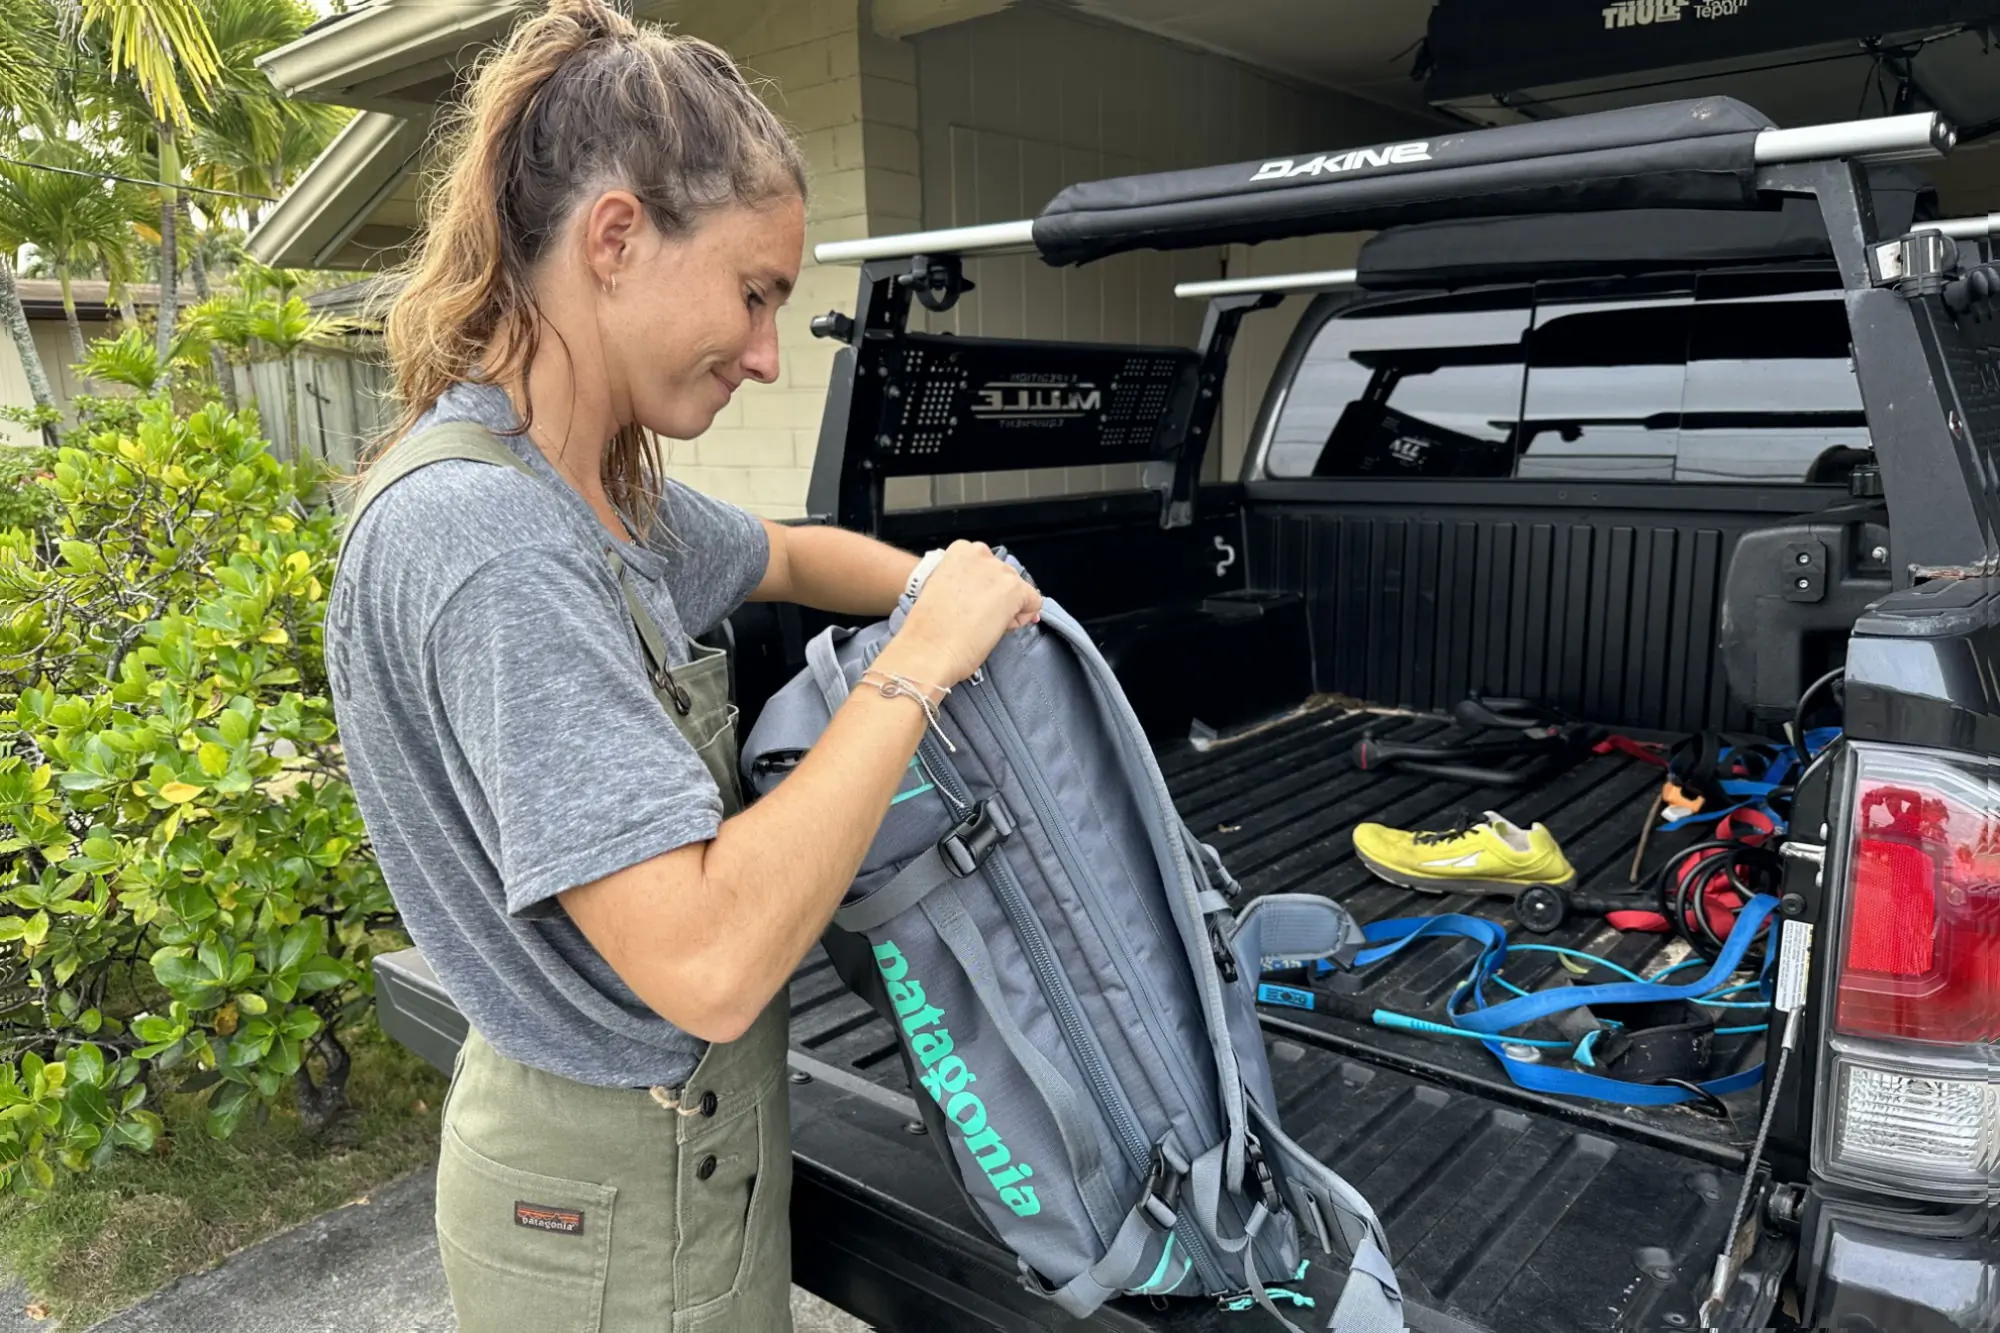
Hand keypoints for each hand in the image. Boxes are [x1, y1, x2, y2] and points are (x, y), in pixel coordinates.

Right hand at [878, 542, 1041, 685]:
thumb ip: (966, 584)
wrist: (927, 649)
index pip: (987, 567)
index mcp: (960, 551)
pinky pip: (1034, 602)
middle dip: (998, 598)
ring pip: (1019, 590)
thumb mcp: (943, 590)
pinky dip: (1023, 617)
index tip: (973, 605)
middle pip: (1004, 577)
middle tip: (978, 619)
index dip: (984, 590)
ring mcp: (999, 571)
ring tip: (984, 625)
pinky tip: (999, 628)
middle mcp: (981, 554)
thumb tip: (988, 596)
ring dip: (1009, 608)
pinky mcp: (1013, 590)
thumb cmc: (927, 628)